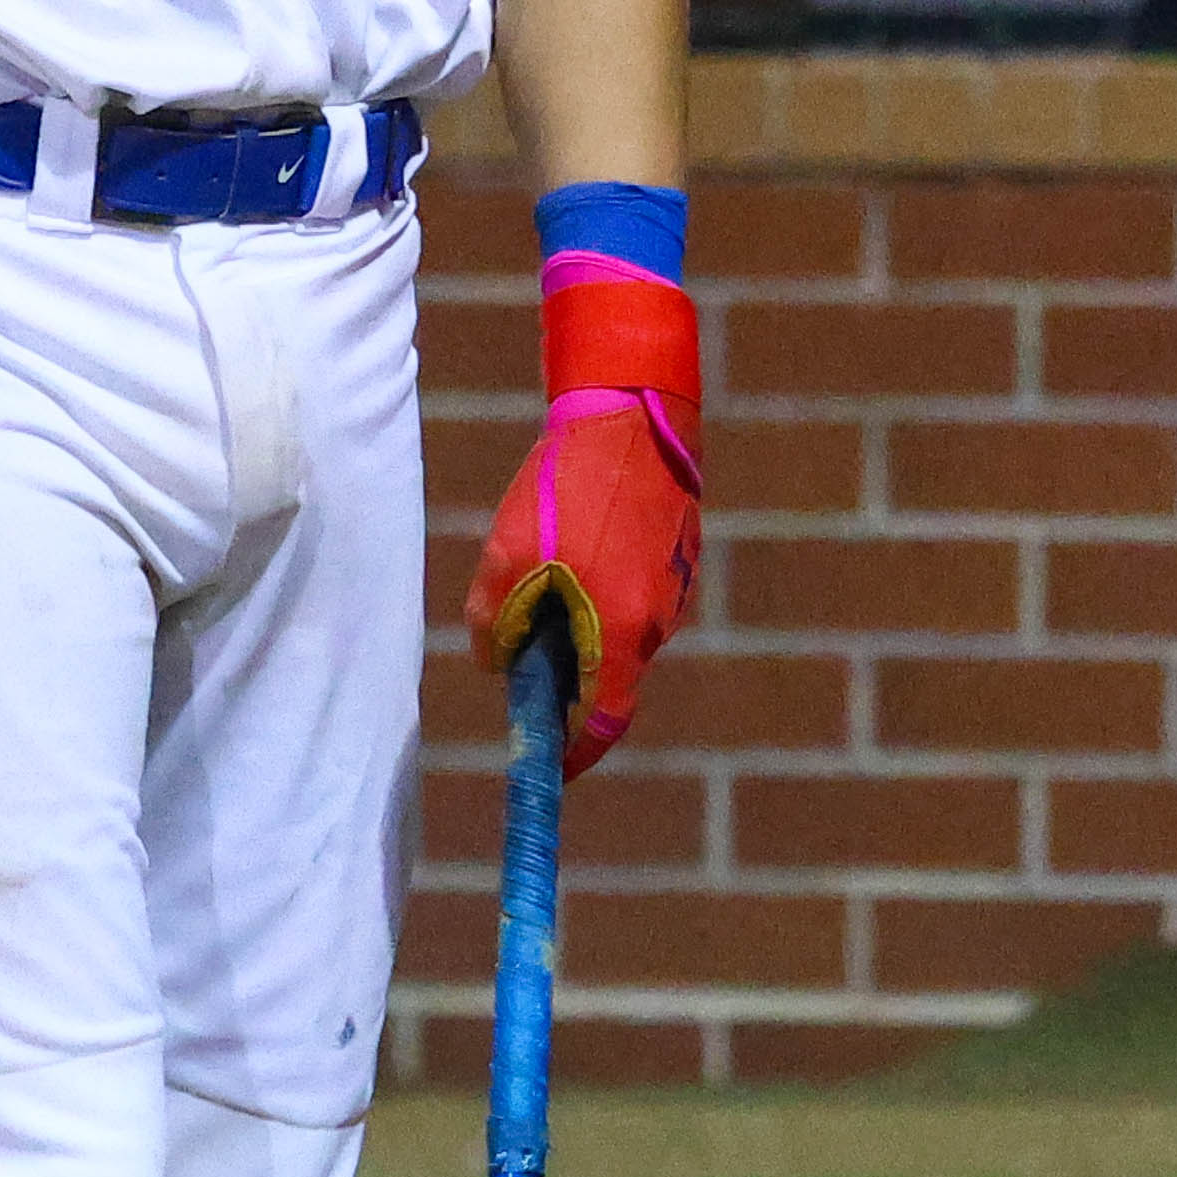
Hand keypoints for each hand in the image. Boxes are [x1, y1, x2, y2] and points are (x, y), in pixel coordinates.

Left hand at [464, 253, 699, 778]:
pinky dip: (603, 592)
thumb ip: (496, 622)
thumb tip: (498, 660)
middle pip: (610, 677)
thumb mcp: (508, 556)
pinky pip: (636, 597)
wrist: (636, 412)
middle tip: (523, 642)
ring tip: (547, 569)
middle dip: (565, 673)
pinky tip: (579, 541)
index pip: (602, 721)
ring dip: (583, 625)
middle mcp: (658, 623)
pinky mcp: (680, 559)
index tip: (551, 764)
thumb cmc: (568, 487)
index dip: (575, 751)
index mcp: (620, 633)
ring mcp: (676, 591)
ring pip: (621, 633)